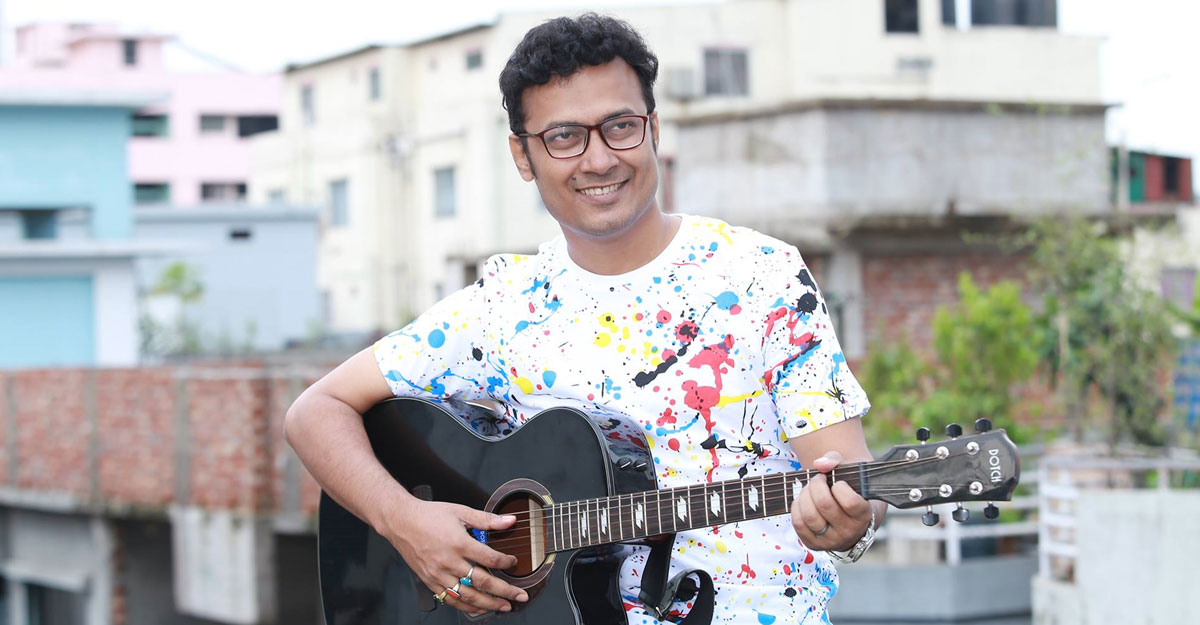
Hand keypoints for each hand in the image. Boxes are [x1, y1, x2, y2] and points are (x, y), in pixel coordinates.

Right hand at [380, 499, 529, 615]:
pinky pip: (451, 599)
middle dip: (505, 591)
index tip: (513, 563)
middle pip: (482, 582)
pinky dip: (466, 606)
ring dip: (488, 604)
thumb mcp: (460, 512)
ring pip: (468, 595)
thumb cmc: (429, 515)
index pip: (489, 558)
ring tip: (504, 607)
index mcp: (458, 543)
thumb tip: (510, 521)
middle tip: (520, 596)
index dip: (505, 562)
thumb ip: (487, 519)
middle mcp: (449, 562)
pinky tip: (479, 608)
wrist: (401, 522)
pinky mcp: (430, 581)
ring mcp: (438, 574)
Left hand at [790, 451, 873, 551]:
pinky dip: (797, 507)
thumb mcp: (849, 472)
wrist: (850, 517)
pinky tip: (804, 501)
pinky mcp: (814, 544)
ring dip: (805, 496)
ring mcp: (831, 541)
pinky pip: (798, 524)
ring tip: (809, 490)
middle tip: (818, 479)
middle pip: (824, 505)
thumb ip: (836, 461)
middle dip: (816, 486)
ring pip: (810, 516)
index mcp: (863, 515)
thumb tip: (820, 464)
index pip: (850, 502)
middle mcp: (849, 532)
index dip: (839, 486)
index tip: (838, 482)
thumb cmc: (850, 490)